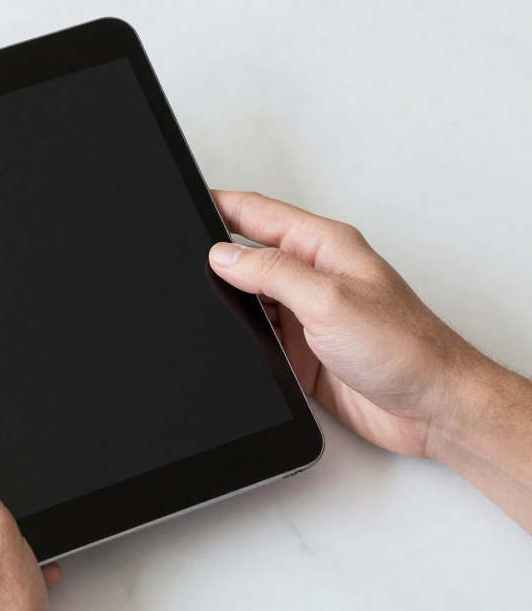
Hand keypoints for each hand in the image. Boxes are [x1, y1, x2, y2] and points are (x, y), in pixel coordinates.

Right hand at [208, 191, 531, 530]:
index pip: (258, 214)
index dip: (219, 205)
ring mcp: (307, 314)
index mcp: (325, 247)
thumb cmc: (407, 349)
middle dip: (213, 253)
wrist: (432, 408)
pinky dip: (240, 337)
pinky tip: (229, 339)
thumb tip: (224, 256)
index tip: (186, 202)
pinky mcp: (301, 351)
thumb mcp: (329, 300)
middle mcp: (314, 276)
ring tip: (199, 300)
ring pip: (248, 297)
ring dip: (227, 300)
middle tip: (178, 252)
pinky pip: (257, 335)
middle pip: (248, 253)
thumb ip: (273, 273)